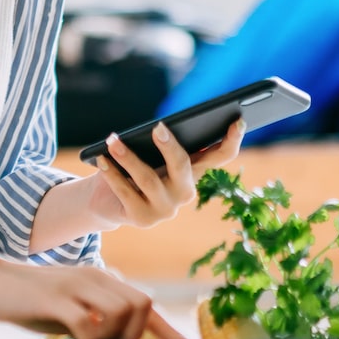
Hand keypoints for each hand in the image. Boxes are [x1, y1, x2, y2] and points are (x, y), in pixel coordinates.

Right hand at [0, 257, 194, 338]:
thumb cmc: (30, 301)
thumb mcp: (71, 311)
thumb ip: (96, 323)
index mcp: (102, 281)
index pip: (147, 305)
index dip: (172, 333)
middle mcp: (95, 278)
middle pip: (142, 305)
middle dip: (136, 335)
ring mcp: (76, 286)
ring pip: (121, 311)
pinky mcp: (55, 298)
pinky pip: (88, 323)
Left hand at [89, 119, 245, 229]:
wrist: (107, 201)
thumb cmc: (133, 167)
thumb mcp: (150, 153)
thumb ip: (160, 143)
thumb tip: (158, 129)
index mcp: (193, 171)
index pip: (221, 156)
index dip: (232, 139)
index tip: (237, 120)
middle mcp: (185, 192)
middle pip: (183, 166)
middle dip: (170, 146)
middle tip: (157, 128)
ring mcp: (166, 209)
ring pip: (149, 179)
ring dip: (128, 157)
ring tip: (112, 140)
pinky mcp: (143, 218)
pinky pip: (126, 192)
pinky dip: (111, 174)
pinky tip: (101, 159)